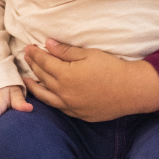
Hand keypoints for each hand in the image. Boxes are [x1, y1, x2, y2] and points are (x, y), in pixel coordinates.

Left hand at [19, 40, 158, 121]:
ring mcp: (70, 106)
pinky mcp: (78, 114)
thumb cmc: (112, 68)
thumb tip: (47, 44)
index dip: (35, 54)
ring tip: (26, 80)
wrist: (132, 90)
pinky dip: (48, 99)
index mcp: (66, 75)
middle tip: (26, 57)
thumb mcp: (89, 54)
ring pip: (45, 96)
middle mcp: (64, 93)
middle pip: (42, 77)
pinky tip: (46, 94)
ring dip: (34, 86)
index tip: (28, 47)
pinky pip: (57, 107)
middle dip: (33, 65)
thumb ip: (65, 51)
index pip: (44, 62)